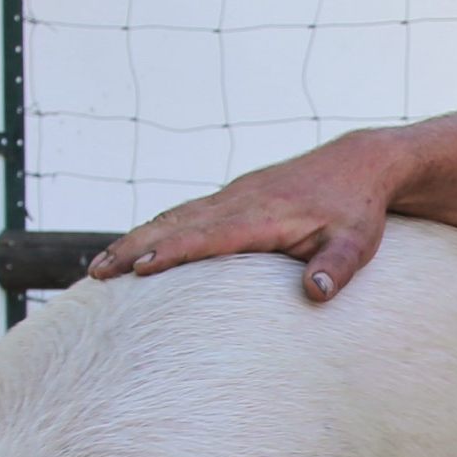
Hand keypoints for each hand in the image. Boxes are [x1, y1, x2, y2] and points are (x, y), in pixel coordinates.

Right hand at [88, 132, 401, 301]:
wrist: (360, 164)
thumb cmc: (357, 211)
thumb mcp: (356, 243)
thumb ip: (337, 267)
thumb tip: (317, 292)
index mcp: (262, 215)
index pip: (207, 236)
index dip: (171, 252)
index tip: (136, 269)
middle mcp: (239, 202)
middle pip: (175, 225)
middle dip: (132, 248)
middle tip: (96, 275)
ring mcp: (233, 197)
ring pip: (174, 218)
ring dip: (135, 240)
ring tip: (99, 268)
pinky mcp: (234, 198)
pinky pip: (186, 214)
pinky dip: (156, 231)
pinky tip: (137, 247)